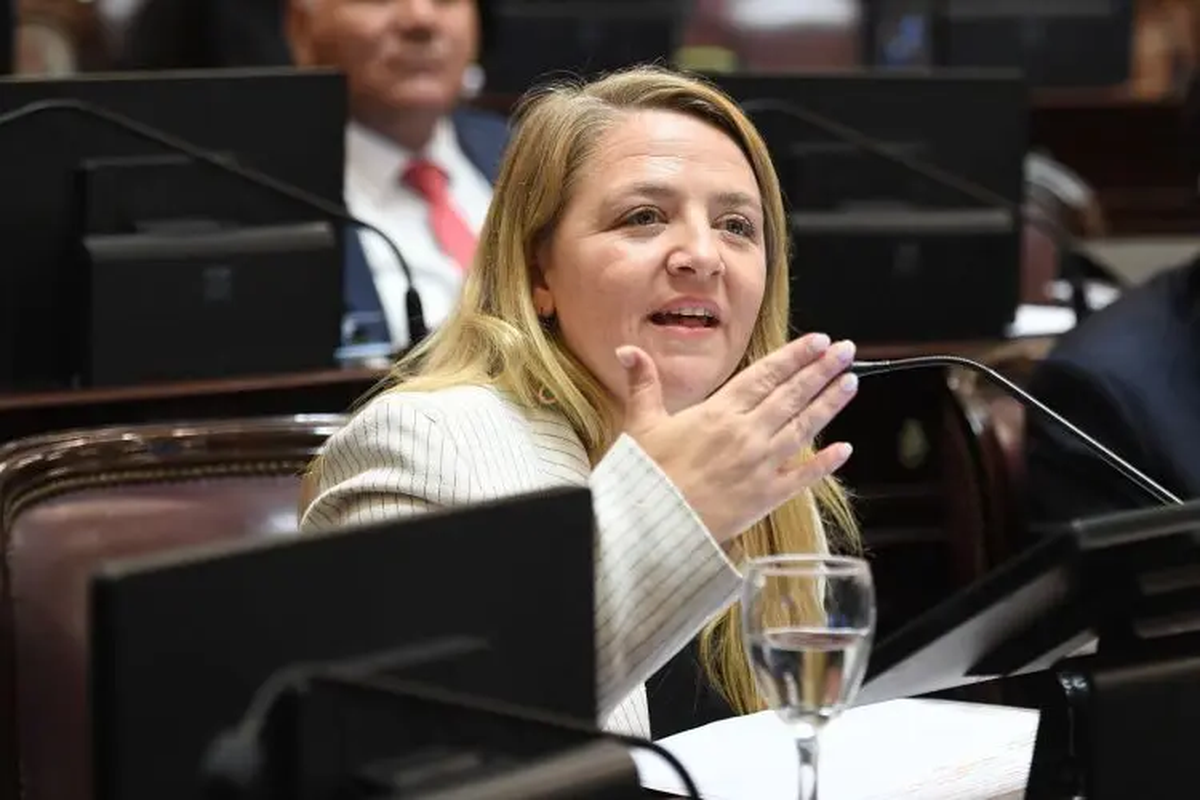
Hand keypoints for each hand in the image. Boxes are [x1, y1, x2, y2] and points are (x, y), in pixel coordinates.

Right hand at [616, 334, 856, 542]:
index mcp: (718, 413)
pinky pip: (803, 477)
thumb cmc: (645, 476)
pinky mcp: (766, 498)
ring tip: (851, 383)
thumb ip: (643, 383)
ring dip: (830, 404)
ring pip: (804, 428)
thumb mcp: (641, 423)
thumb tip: (627, 350)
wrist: (649, 526)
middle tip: (845, 351)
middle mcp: (746, 435)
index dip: (794, 356)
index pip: (765, 375)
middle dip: (822, 371)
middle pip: (792, 396)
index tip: (818, 340)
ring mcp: (760, 466)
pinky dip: (825, 463)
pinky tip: (845, 449)